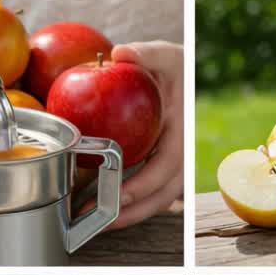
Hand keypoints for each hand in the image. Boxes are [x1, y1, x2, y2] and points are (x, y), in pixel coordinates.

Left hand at [101, 41, 182, 230]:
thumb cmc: (174, 69)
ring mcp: (171, 167)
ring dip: (126, 215)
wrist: (182, 80)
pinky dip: (125, 204)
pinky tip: (98, 205)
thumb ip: (146, 53)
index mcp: (183, 134)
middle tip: (96, 222)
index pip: (165, 169)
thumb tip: (121, 52)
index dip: (142, 187)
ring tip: (92, 221)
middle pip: (161, 198)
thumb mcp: (165, 56)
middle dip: (131, 214)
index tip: (117, 198)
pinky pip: (145, 193)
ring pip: (154, 201)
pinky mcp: (158, 170)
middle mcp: (180, 156)